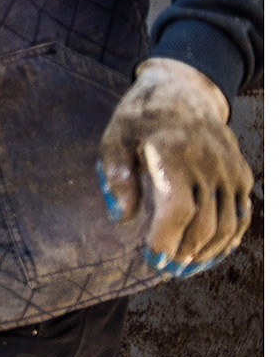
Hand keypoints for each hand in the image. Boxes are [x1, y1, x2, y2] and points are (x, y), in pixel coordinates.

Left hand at [98, 57, 253, 275]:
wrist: (185, 88)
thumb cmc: (141, 116)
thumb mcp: (115, 137)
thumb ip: (117, 176)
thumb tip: (121, 218)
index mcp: (174, 154)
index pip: (178, 208)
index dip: (167, 239)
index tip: (152, 258)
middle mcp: (208, 163)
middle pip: (206, 222)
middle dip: (185, 252)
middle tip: (164, 268)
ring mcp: (229, 169)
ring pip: (228, 223)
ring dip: (208, 251)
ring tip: (185, 266)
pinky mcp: (240, 172)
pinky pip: (242, 212)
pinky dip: (230, 237)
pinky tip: (212, 253)